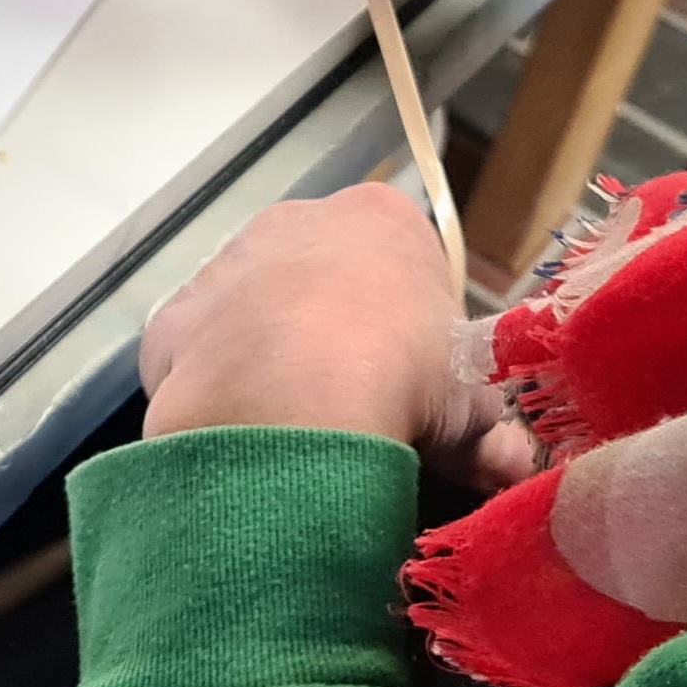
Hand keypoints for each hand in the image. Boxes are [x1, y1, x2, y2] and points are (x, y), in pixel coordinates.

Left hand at [141, 186, 528, 486]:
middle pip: (325, 282)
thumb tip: (513, 467)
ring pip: (259, 313)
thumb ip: (487, 430)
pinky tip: (245, 433)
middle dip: (343, 340)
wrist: (285, 397)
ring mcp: (225, 262)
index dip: (417, 332)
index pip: (406, 263)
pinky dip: (225, 391)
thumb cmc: (400, 374)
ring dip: (278, 363)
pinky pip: (206, 355)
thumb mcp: (468, 405)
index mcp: (377, 220)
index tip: (422, 385)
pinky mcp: (173, 317)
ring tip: (302, 431)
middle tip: (365, 412)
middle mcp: (294, 221)